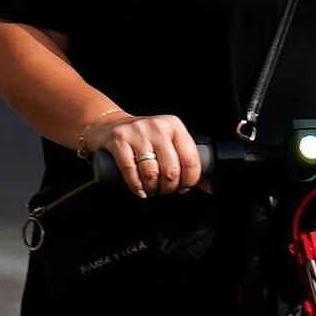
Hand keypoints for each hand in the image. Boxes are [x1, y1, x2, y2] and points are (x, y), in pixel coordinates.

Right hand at [88, 111, 206, 196]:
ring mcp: (136, 132)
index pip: (190, 159)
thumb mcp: (165, 140)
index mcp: (174, 126)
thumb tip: (208, 185)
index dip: (189, 180)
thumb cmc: (142, 138)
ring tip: (151, 189)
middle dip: (169, 187)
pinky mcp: (118, 140)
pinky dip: (136, 186)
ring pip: (151, 173)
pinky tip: (140, 190)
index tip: (184, 187)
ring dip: (152, 188)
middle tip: (165, 190)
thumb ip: (182, 157)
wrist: (107, 125)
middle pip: (171, 169)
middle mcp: (157, 126)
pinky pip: (131, 171)